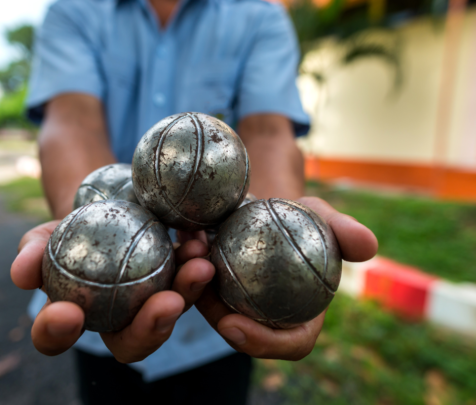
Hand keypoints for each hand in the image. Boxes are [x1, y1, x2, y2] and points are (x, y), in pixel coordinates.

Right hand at [10, 221, 214, 362]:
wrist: (103, 208)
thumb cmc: (67, 229)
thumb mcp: (43, 236)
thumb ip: (31, 253)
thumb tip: (20, 274)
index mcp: (74, 319)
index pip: (57, 338)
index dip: (59, 333)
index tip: (68, 312)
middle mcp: (116, 323)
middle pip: (131, 343)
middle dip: (149, 330)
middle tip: (164, 303)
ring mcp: (149, 305)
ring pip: (170, 312)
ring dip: (187, 292)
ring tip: (198, 265)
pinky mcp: (176, 283)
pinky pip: (190, 279)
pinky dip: (196, 260)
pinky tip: (199, 239)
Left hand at [195, 196, 377, 359]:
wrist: (268, 203)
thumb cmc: (300, 216)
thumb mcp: (322, 217)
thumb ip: (344, 231)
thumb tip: (368, 246)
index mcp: (299, 317)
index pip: (288, 344)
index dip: (262, 344)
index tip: (234, 325)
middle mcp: (263, 317)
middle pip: (236, 329)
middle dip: (214, 311)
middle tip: (201, 281)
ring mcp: (232, 303)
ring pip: (208, 304)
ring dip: (193, 280)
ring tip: (192, 246)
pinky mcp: (208, 286)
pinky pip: (193, 280)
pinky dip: (187, 259)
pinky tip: (186, 234)